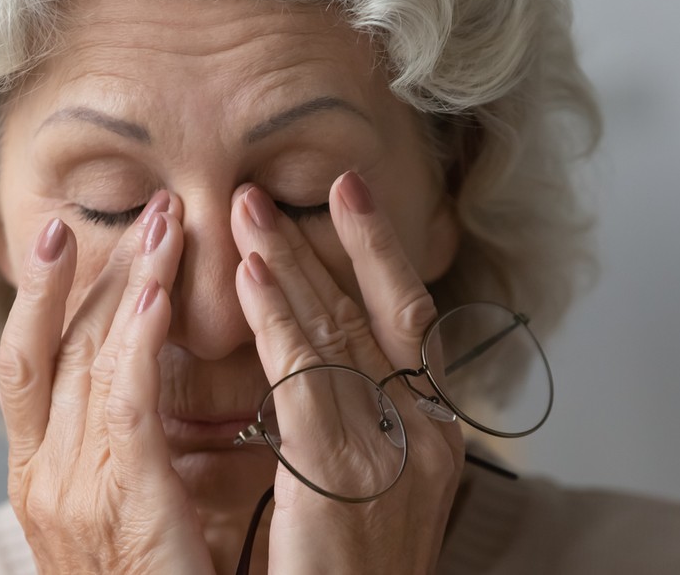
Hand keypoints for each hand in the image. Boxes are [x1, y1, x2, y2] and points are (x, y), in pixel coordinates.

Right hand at [0, 192, 214, 573]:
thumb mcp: (117, 510)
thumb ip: (116, 447)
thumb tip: (134, 378)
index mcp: (39, 474)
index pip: (29, 361)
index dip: (43, 294)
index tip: (65, 236)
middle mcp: (44, 474)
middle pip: (54, 345)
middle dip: (92, 270)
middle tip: (137, 207)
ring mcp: (74, 486)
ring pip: (87, 357)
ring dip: (127, 281)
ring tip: (162, 223)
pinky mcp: (125, 497)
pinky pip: (128, 399)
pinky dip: (139, 337)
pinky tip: (161, 289)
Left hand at [231, 172, 464, 573]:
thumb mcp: (374, 490)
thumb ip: (358, 422)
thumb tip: (321, 361)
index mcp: (435, 437)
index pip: (410, 323)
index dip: (378, 255)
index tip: (348, 198)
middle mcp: (426, 435)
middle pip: (374, 314)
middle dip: (323, 243)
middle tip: (272, 190)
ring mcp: (392, 453)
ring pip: (337, 334)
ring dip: (287, 265)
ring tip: (244, 212)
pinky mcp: (343, 475)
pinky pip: (306, 378)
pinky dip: (278, 320)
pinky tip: (250, 277)